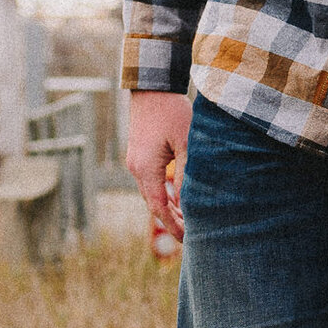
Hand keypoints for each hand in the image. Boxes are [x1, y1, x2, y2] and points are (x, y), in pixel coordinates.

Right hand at [126, 91, 194, 239]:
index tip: (188, 240)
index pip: (159, 208)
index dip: (172, 226)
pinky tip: (179, 197)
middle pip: (154, 203)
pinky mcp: (139, 154)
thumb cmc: (172, 112)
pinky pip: (151, 181)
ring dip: (168, 207)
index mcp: (146, 169)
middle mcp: (136, 168)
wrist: (151, 88)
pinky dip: (164, 192)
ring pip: (152, 193)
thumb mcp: (187, 144)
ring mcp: (135, 161)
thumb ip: (187, 174)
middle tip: (192, 234)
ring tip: (188, 219)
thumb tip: (189, 202)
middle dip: (171, 221)